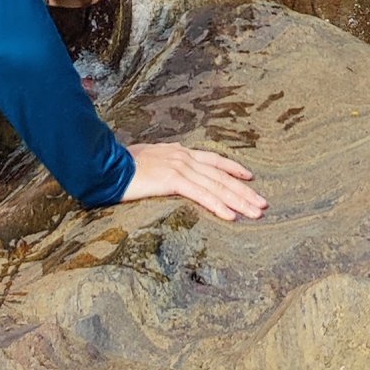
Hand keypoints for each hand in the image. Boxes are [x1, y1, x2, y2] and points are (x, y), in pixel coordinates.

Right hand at [120, 143, 265, 221]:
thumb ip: (162, 167)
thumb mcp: (147, 163)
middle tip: (263, 204)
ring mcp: (180, 167)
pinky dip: (218, 206)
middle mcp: (184, 157)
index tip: (249, 178)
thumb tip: (167, 174)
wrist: (106, 165)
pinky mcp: (173, 180)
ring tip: (256, 213)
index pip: (213, 160)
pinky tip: (231, 216)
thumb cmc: (121, 167)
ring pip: (217, 186)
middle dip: (244, 191)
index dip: (233, 169)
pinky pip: (201, 195)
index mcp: (179, 153)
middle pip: (221, 175)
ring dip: (239, 201)